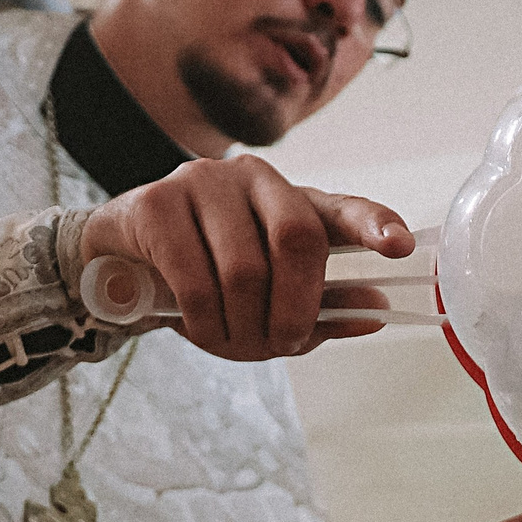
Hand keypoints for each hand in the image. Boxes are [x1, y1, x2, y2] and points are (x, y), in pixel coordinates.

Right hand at [77, 157, 412, 359]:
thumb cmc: (207, 281)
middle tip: (283, 343)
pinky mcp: (156, 203)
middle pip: (297, 239)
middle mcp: (253, 179)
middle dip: (296, 307)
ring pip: (244, 268)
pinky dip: (204, 319)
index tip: (400, 246)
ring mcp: (202, 183)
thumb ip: (321, 308)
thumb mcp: (267, 301)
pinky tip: (199, 328)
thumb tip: (374, 311)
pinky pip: (194, 277)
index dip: (373, 224)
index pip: (341, 208)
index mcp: (292, 200)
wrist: (120, 265)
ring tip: (231, 341)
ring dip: (243, 324)